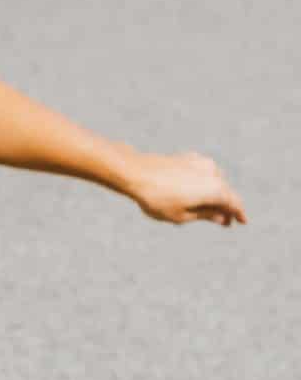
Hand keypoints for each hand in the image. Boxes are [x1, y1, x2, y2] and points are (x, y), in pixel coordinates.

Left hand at [128, 151, 245, 227]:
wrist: (136, 172)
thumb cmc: (157, 198)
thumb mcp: (181, 215)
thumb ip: (205, 216)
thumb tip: (222, 218)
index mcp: (215, 190)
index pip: (234, 203)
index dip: (239, 214)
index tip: (242, 222)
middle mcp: (212, 173)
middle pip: (226, 192)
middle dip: (226, 207)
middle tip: (224, 221)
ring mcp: (201, 163)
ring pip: (215, 181)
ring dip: (215, 194)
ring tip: (210, 209)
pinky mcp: (189, 158)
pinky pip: (204, 172)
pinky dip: (205, 183)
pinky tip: (197, 192)